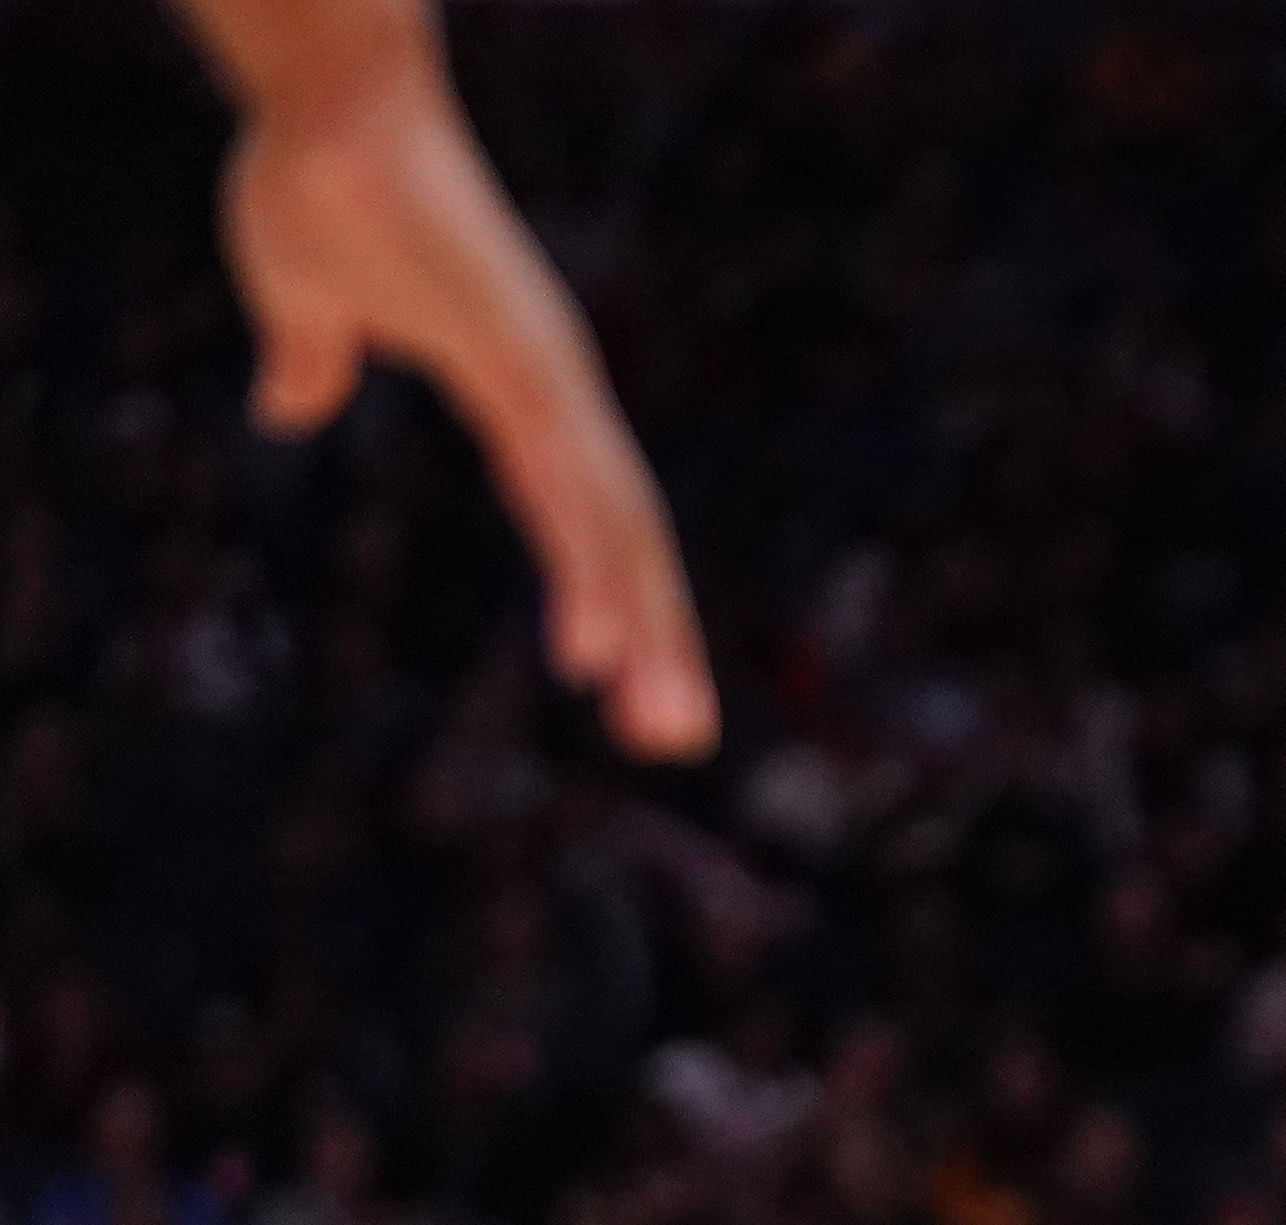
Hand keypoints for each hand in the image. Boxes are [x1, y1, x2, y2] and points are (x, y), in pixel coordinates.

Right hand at [222, 74, 711, 757]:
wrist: (324, 109)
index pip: (577, 516)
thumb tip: (293, 406)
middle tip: (678, 740)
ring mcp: (555, 381)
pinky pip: (575, 489)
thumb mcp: (305, 304)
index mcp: (521, 392)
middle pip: (624, 541)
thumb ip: (313, 360)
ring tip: (667, 730)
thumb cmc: (317, 186)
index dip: (601, 596)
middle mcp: (559, 396)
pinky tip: (601, 646)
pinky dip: (593, 573)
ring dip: (646, 634)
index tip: (611, 680)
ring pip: (620, 533)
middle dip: (656, 643)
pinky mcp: (533, 367)